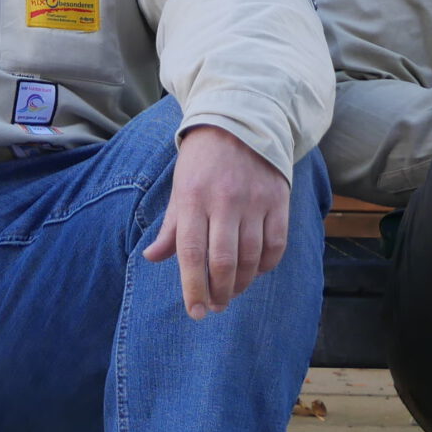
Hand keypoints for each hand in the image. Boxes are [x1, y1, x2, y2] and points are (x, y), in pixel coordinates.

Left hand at [142, 125, 292, 318]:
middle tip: (215, 307)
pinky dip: (266, 266)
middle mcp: (224, 200)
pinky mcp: (278, 200)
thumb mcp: (179, 186)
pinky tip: (255, 271)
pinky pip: (276, 245)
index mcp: (193, 197)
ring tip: (232, 292)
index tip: (196, 312)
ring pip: (251, 257)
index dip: (193, 288)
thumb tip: (152, 258)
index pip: (191, 252)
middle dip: (219, 293)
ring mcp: (255, 200)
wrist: (240, 120)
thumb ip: (171, 227)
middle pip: (223, 261)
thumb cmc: (202, 160)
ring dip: (242, 284)